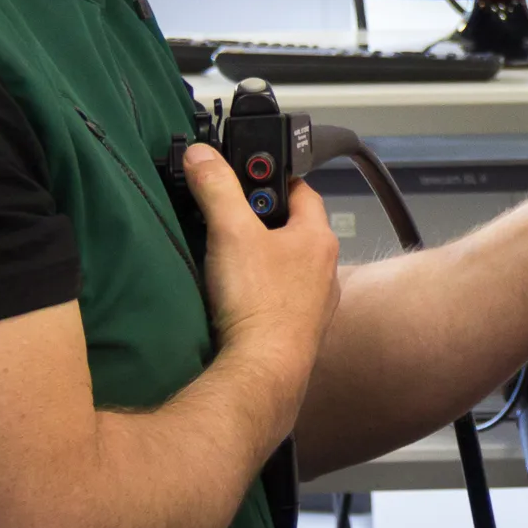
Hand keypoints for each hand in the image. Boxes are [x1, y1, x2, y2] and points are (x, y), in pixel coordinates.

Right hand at [179, 145, 341, 424]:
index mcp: (318, 238)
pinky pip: (281, 300)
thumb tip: (202, 155)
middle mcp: (325, 270)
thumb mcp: (230, 232)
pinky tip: (237, 299)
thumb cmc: (259, 303)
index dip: (274, 179)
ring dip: (262, 260)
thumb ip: (216, 188)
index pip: (302, 190)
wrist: (265, 371)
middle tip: (229, 218)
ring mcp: (315, 303)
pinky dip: (261, 294)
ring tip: (228, 259)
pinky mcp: (299, 330)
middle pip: (293, 229)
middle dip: (262, 222)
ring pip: (288, 267)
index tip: (249, 177)